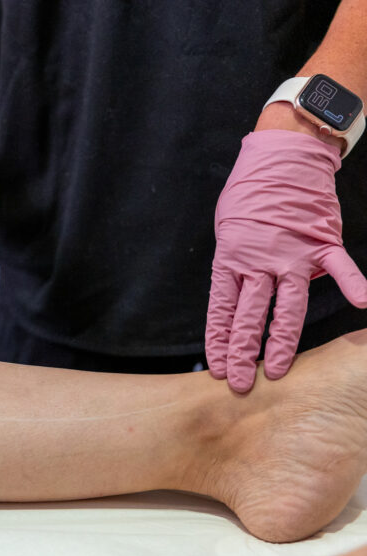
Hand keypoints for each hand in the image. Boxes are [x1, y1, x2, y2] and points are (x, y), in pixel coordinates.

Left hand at [206, 129, 366, 392]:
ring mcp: (293, 254)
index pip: (222, 310)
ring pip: (287, 306)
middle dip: (242, 352)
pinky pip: (340, 268)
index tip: (216, 368)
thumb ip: (237, 268)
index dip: (219, 341)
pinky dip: (354, 284)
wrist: (282, 158)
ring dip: (280, 340)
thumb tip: (241, 298)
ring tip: (276, 369)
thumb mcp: (229, 233)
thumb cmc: (250, 197)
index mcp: (232, 260)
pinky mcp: (322, 243)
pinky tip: (364, 303)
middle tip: (238, 384)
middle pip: (250, 315)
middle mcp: (260, 261)